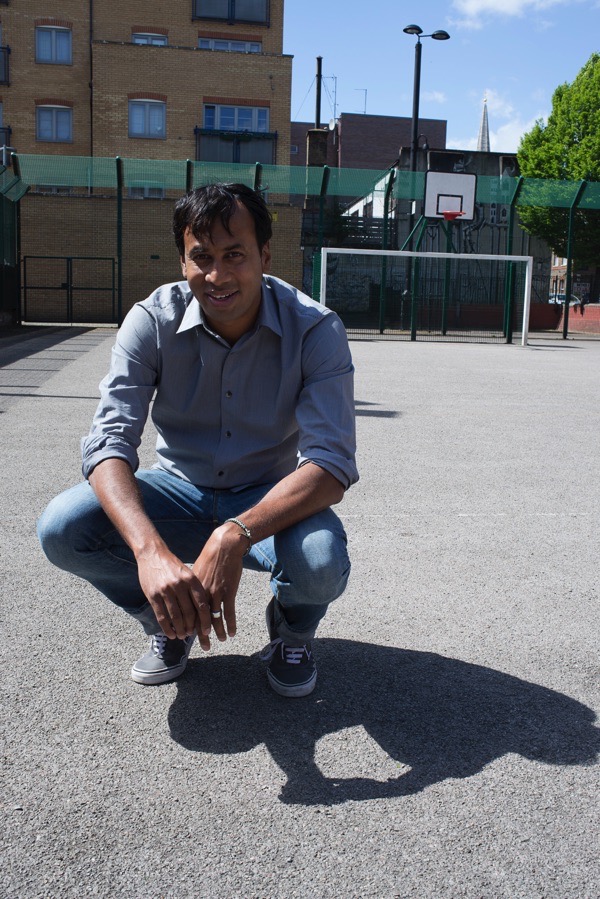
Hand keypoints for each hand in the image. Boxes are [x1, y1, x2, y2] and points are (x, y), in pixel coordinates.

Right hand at [136, 544, 211, 643]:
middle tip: (192, 634)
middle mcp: (179, 585)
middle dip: (192, 627)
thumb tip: (202, 612)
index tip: (207, 630)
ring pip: (175, 617)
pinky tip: (171, 634)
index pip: (202, 604)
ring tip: (183, 636)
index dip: (205, 620)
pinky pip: (161, 616)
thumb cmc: (172, 566)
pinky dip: (167, 628)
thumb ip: (194, 590)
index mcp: (191, 579)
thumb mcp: (187, 573)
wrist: (152, 554)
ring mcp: (165, 590)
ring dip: (180, 630)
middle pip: (189, 613)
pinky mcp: (153, 595)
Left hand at [191, 522, 247, 648]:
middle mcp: (202, 593)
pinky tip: (232, 632)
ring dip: (218, 632)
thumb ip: (193, 586)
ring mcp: (216, 593)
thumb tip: (188, 597)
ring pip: (215, 618)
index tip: (190, 636)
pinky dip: (231, 624)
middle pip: (201, 619)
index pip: (189, 612)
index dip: (190, 626)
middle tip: (204, 647)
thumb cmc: (210, 557)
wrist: (224, 546)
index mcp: (192, 589)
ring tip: (221, 640)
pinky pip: (229, 612)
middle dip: (202, 635)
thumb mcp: (196, 571)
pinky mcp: (228, 591)